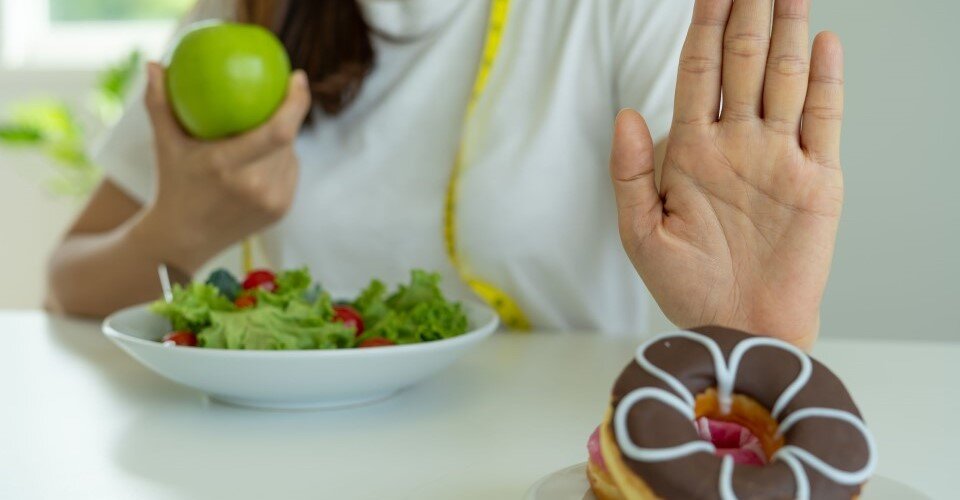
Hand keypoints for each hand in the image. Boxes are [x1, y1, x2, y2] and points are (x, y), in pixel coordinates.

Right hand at [133, 62, 311, 272]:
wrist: (183, 240)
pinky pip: (290, 172)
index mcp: (228, 166)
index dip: (296, 103)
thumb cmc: (172, 185)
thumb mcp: (164, 145)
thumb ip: (159, 104)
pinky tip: (266, 155)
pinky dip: (282, 160)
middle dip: (286, 113)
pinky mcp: (282, 211)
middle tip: (278, 94)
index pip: (279, 130)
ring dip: (283, 138)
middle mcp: (255, 186)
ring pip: (291, 155)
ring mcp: (272, 202)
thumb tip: (153, 64)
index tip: (297, 77)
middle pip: (287, 139)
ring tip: (263, 127)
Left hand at [610, 0, 843, 347]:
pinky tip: (823, 42)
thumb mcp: (642, 232)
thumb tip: (624, 114)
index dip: (703, 29)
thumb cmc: (686, 287)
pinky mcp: (817, 179)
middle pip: (743, 64)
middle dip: (747, 16)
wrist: (738, 328)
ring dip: (786, 33)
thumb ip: (630, 172)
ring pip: (783, 79)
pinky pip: (823, 119)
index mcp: (692, 152)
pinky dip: (825, 80)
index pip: (699, 74)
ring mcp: (778, 157)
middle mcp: (736, 144)